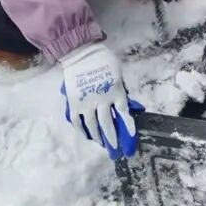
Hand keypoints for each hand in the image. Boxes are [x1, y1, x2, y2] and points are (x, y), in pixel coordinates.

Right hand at [60, 42, 143, 159]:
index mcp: (116, 92)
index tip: (131, 139)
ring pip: (93, 126)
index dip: (128, 128)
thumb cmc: (104, 61)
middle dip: (113, 140)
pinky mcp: (74, 104)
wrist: (81, 53)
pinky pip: (78, 122)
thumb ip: (121, 91)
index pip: (124, 114)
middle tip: (116, 151)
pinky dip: (83, 131)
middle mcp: (102, 100)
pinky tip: (88, 136)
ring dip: (98, 138)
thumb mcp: (118, 75)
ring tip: (103, 145)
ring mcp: (87, 103)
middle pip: (108, 124)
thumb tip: (125, 106)